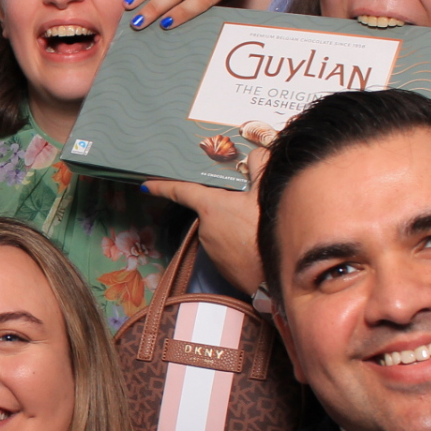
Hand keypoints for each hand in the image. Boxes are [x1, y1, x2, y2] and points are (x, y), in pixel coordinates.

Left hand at [143, 147, 268, 294]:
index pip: (181, 191)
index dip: (163, 185)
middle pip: (212, 209)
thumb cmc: (270, 230)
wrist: (283, 276)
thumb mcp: (267, 190)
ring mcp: (212, 250)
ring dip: (236, 225)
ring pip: (222, 229)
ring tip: (259, 227)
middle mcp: (206, 228)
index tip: (146, 185)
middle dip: (227, 205)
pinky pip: (228, 247)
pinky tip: (257, 243)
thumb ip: (259, 165)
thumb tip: (253, 154)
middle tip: (251, 206)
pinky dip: (239, 243)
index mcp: (211, 207)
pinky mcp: (222, 267)